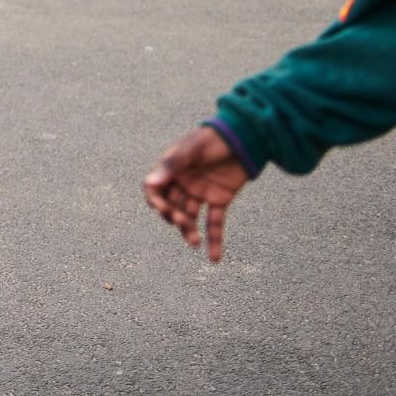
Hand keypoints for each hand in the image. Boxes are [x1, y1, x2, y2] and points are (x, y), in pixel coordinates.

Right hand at [143, 126, 250, 262]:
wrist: (245, 137)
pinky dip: (215, 240)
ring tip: (195, 243)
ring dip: (190, 231)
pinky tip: (214, 258)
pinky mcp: (220, 201)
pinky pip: (214, 223)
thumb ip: (172, 166)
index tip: (164, 211)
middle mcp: (183, 184)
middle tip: (185, 224)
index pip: (155, 191)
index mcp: (172, 170)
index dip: (157, 203)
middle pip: (172, 207)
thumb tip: (150, 184)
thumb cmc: (213, 138)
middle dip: (175, 218)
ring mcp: (201, 194)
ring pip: (191, 218)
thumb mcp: (192, 149)